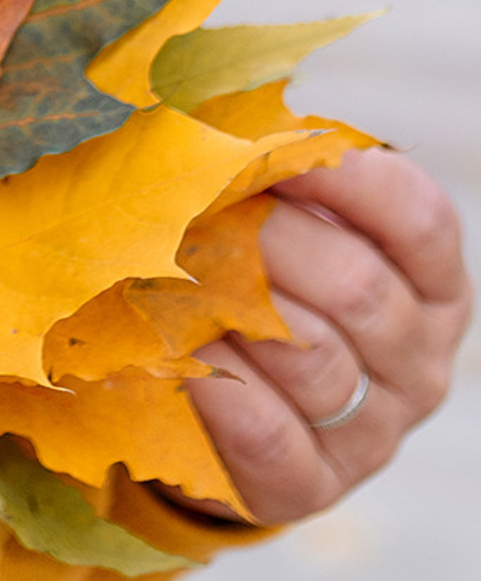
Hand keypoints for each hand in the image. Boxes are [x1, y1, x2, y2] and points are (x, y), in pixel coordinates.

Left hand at [184, 148, 470, 524]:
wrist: (207, 398)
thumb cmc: (244, 275)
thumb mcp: (274, 214)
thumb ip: (272, 166)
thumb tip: (227, 110)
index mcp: (426, 282)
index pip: (418, 217)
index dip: (345, 174)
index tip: (264, 147)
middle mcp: (417, 359)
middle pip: (358, 284)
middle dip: (263, 239)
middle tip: (189, 214)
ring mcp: (372, 429)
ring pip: (317, 360)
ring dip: (231, 310)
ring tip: (167, 277)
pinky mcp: (311, 483)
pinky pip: (272, 436)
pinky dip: (219, 389)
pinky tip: (179, 356)